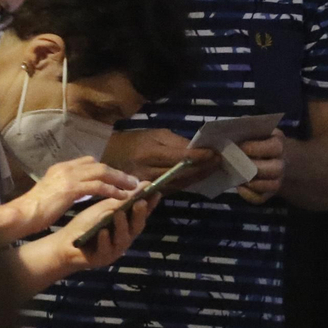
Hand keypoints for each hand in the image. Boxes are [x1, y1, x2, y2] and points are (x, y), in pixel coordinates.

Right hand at [13, 157, 139, 236]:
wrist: (24, 212)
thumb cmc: (37, 207)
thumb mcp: (53, 191)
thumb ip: (67, 186)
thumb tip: (78, 190)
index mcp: (62, 167)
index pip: (89, 162)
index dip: (106, 169)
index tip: (118, 176)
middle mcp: (66, 168)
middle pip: (99, 165)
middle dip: (117, 173)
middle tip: (132, 181)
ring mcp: (69, 176)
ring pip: (102, 173)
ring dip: (119, 180)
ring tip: (133, 188)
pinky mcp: (71, 188)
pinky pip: (98, 187)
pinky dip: (112, 191)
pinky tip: (121, 197)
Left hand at [54, 194, 156, 273]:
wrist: (67, 245)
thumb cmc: (86, 225)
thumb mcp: (104, 209)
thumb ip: (122, 200)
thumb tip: (143, 184)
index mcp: (127, 225)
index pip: (142, 214)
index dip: (151, 204)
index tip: (156, 192)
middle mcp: (125, 238)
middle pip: (136, 227)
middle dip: (138, 214)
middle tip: (140, 202)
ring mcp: (115, 249)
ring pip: (122, 238)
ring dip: (121, 226)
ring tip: (119, 214)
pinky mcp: (102, 258)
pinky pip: (105, 249)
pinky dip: (104, 240)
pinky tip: (102, 232)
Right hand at [103, 128, 220, 187]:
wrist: (108, 157)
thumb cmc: (133, 141)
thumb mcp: (154, 134)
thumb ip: (175, 142)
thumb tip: (196, 148)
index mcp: (149, 153)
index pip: (180, 157)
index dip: (199, 156)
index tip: (214, 152)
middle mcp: (149, 171)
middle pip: (183, 173)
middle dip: (204, 167)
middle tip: (219, 161)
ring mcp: (149, 184)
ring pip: (180, 183)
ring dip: (199, 176)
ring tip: (214, 169)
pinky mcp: (149, 192)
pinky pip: (173, 189)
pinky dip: (189, 183)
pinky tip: (199, 176)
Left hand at [235, 131, 285, 203]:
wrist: (267, 157)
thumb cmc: (255, 142)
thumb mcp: (255, 133)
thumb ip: (246, 133)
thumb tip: (230, 135)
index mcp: (279, 144)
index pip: (275, 147)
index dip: (256, 148)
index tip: (239, 147)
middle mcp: (282, 163)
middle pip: (276, 168)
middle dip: (254, 167)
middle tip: (237, 163)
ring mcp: (277, 180)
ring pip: (272, 185)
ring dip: (253, 183)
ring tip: (238, 175)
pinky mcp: (269, 193)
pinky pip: (261, 198)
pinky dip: (249, 195)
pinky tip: (239, 187)